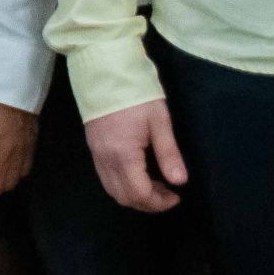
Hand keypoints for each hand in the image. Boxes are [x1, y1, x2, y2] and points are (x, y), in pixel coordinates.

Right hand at [82, 98, 187, 212]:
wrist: (104, 71)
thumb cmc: (136, 94)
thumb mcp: (159, 121)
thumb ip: (168, 153)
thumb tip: (180, 182)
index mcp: (124, 154)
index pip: (140, 193)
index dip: (159, 202)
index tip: (177, 196)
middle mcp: (106, 159)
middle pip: (124, 197)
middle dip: (148, 203)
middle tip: (168, 193)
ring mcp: (96, 154)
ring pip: (112, 190)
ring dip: (134, 195)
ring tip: (155, 185)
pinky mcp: (93, 148)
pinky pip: (106, 178)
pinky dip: (122, 185)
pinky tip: (138, 174)